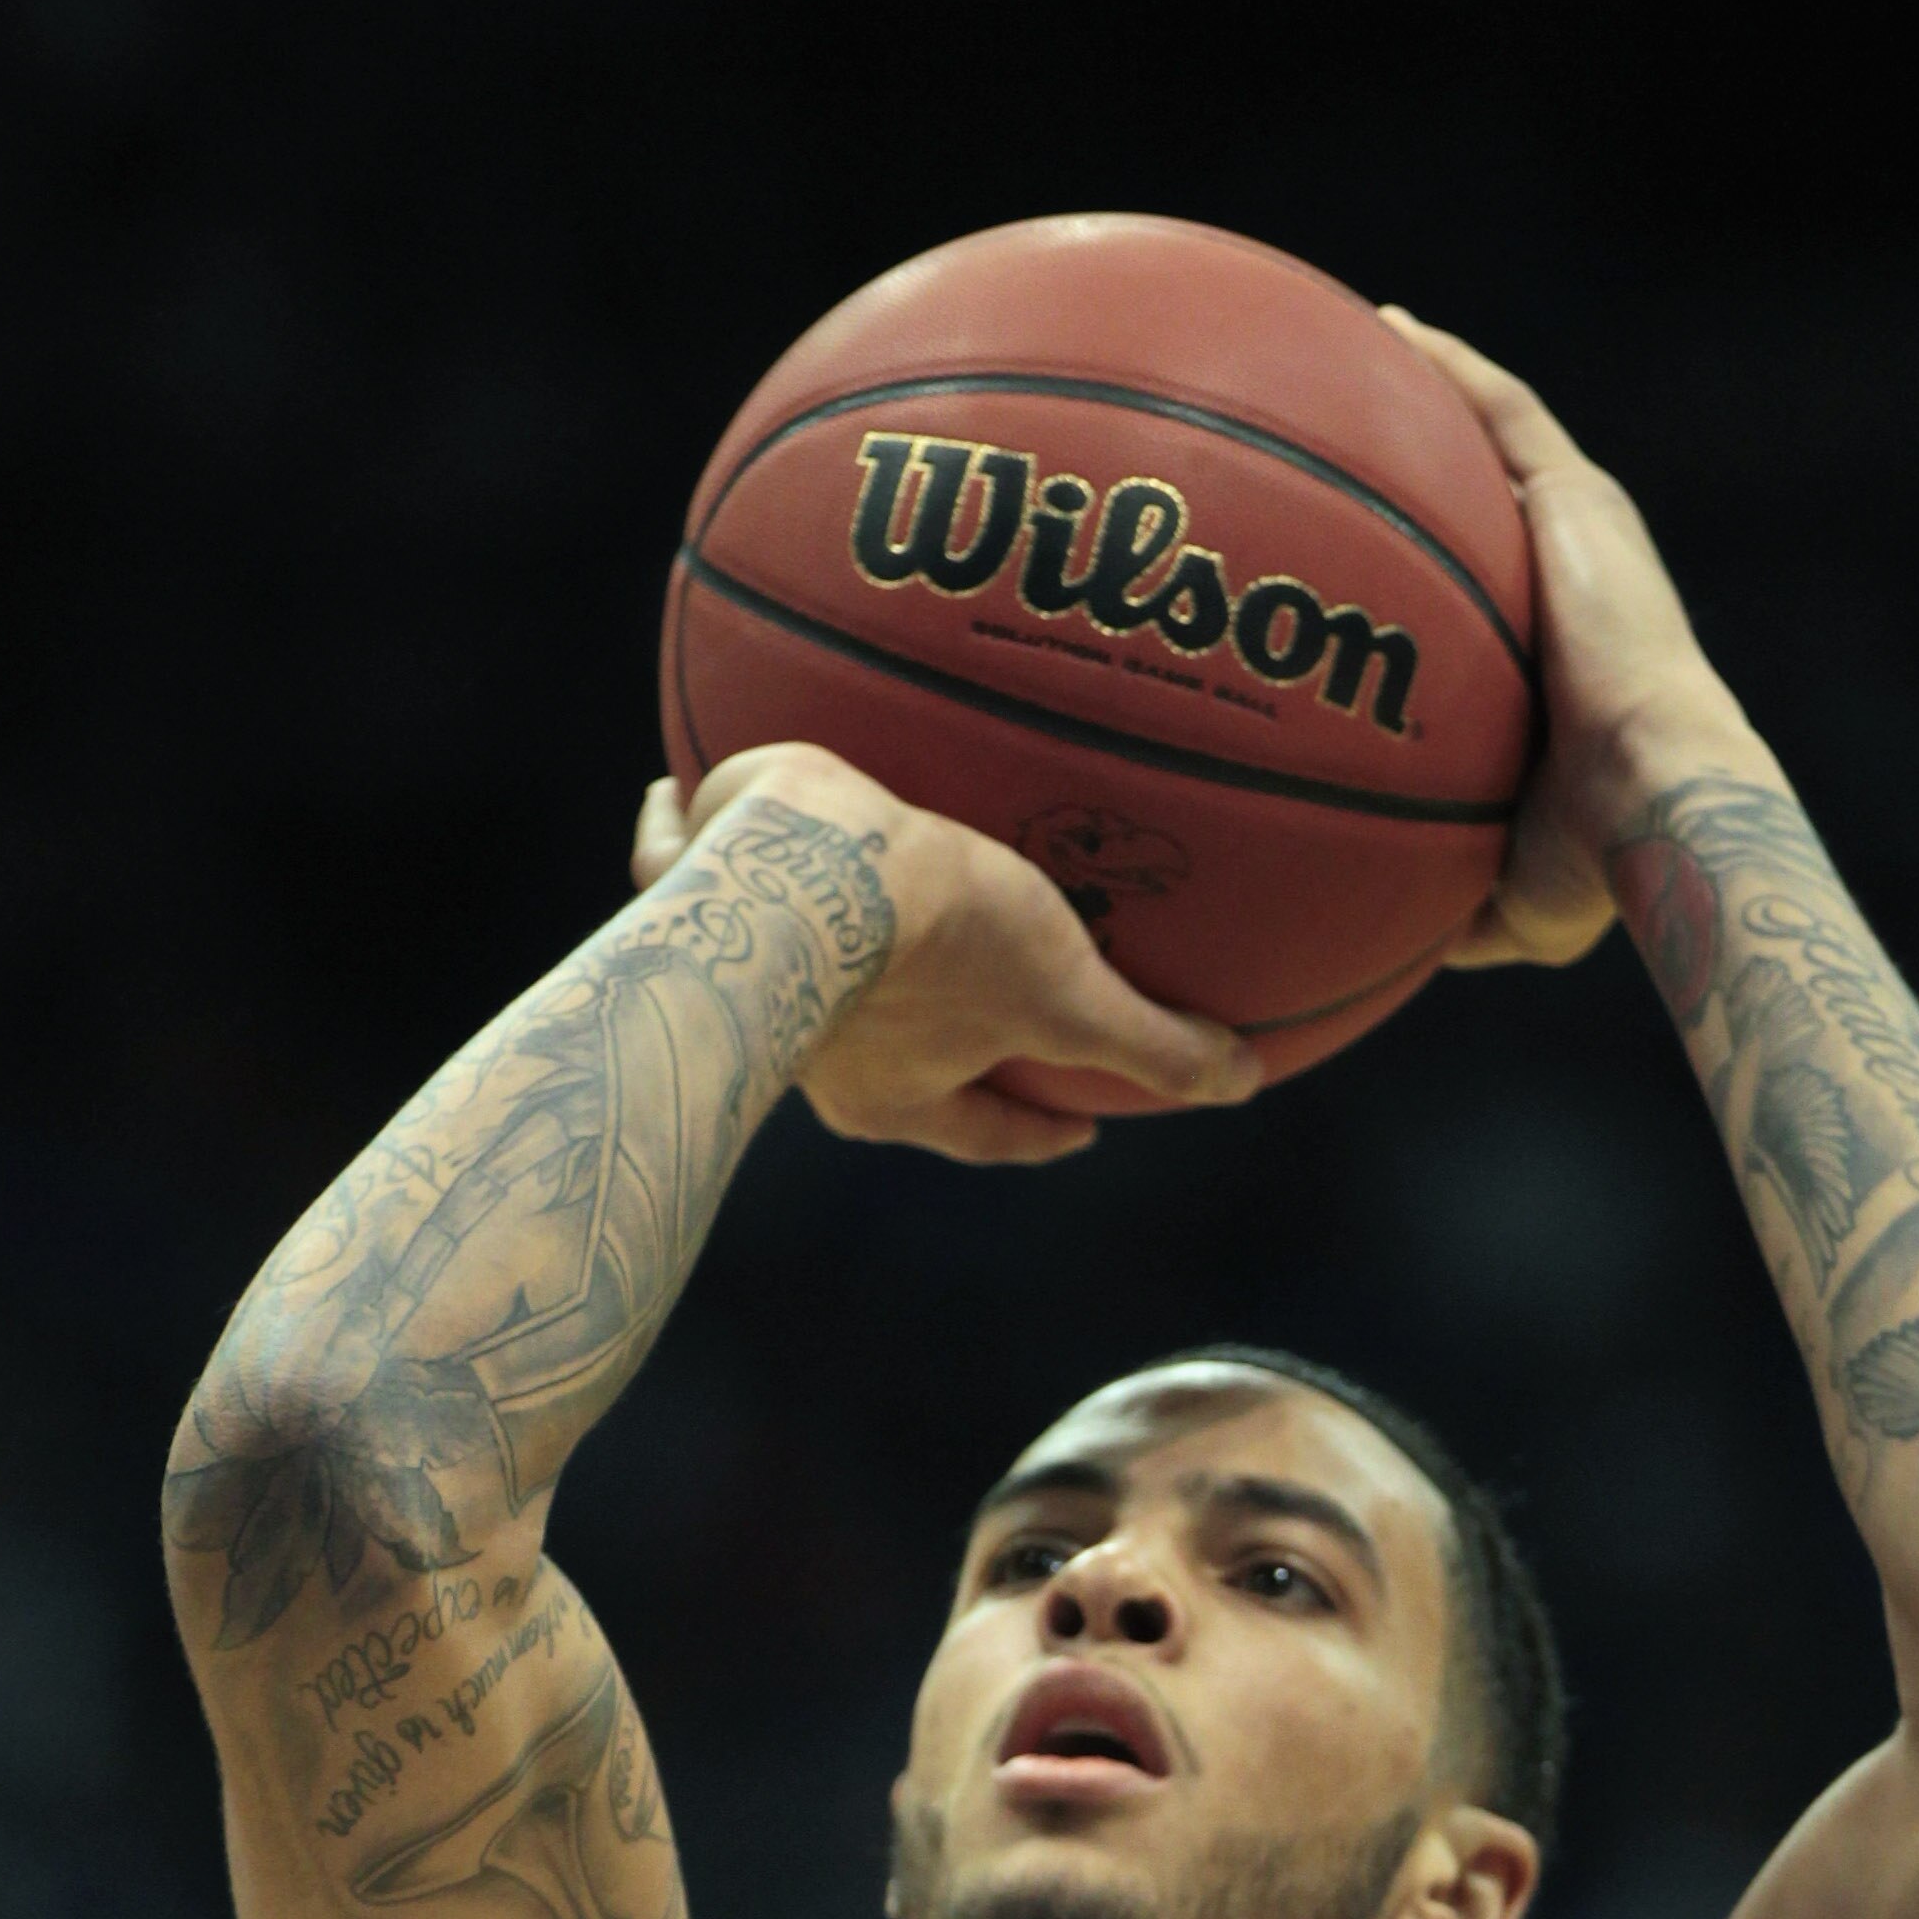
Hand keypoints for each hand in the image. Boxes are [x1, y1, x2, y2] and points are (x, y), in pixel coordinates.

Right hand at [632, 747, 1258, 1162]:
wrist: (793, 876)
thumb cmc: (933, 947)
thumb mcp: (1063, 996)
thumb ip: (1149, 1046)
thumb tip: (1243, 1084)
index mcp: (894, 1094)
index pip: (981, 1131)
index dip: (1030, 1130)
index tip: (1075, 1123)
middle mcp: (812, 1050)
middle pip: (875, 1059)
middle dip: (911, 1038)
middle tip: (956, 1008)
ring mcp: (739, 970)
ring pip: (773, 966)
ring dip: (802, 941)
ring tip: (824, 895)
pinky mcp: (687, 883)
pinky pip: (675, 862)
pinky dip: (680, 834)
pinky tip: (678, 787)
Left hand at [1381, 312, 1780, 968]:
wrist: (1656, 805)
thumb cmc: (1592, 866)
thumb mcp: (1500, 899)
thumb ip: (1438, 899)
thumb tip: (1380, 940)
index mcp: (1555, 664)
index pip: (1484, 605)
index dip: (1434, 582)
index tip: (1364, 571)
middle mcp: (1571, 584)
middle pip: (1487, 507)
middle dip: (1427, 472)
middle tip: (1349, 443)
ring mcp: (1580, 534)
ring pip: (1495, 439)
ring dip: (1434, 392)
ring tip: (1354, 345)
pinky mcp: (1580, 499)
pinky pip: (1501, 413)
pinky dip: (1448, 370)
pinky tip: (1387, 329)